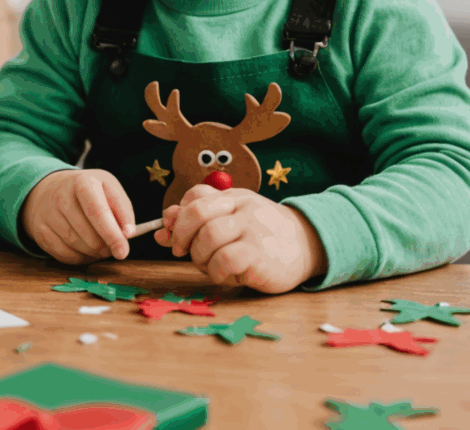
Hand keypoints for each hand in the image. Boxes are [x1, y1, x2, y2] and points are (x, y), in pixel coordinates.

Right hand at [20, 169, 135, 264]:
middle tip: (112, 248)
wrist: (50, 189)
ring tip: (99, 246)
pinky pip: (63, 255)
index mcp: (83, 182)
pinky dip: (79, 257)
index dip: (112, 235)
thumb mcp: (109, 189)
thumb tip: (128, 234)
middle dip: (104, 247)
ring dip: (93, 253)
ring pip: (76, 246)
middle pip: (88, 234)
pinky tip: (85, 249)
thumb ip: (123, 210)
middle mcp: (61, 196)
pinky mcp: (40, 230)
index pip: (98, 211)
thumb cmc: (88, 191)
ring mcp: (47, 214)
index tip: (123, 252)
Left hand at [154, 184, 326, 292]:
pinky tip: (225, 274)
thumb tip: (162, 227)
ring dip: (199, 257)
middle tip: (181, 251)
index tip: (175, 234)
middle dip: (181, 235)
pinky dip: (216, 271)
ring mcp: (252, 229)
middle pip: (196, 212)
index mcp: (234, 197)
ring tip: (210, 266)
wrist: (307, 247)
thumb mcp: (233, 222)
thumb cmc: (262, 237)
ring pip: (208, 237)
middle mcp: (242, 208)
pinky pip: (224, 260)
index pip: (196, 194)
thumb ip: (199, 222)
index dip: (179, 215)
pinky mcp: (259, 254)